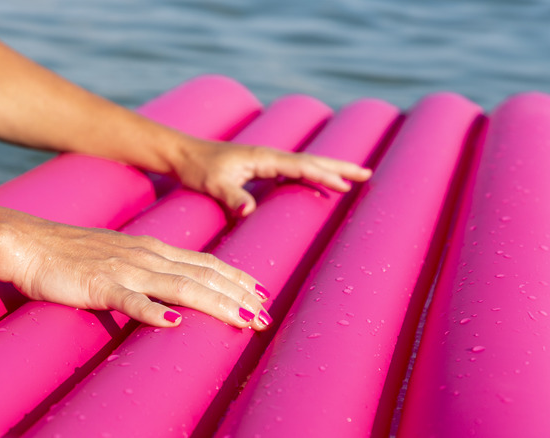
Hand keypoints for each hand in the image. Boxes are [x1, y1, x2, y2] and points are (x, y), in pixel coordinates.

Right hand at [8, 220, 271, 329]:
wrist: (32, 242)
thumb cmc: (75, 252)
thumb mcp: (122, 254)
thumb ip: (150, 268)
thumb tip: (175, 288)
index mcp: (153, 249)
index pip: (205, 263)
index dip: (236, 278)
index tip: (262, 292)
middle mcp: (146, 257)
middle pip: (202, 276)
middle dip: (238, 296)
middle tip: (266, 315)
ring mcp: (124, 270)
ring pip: (179, 287)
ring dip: (214, 303)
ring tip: (242, 318)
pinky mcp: (99, 286)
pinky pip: (129, 300)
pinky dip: (152, 311)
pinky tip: (173, 323)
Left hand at [173, 139, 372, 216]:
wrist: (182, 154)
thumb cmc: (197, 168)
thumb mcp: (213, 185)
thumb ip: (232, 197)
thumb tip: (249, 211)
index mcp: (263, 157)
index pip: (301, 165)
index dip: (325, 173)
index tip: (346, 183)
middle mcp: (268, 156)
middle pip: (311, 160)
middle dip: (339, 166)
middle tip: (366, 174)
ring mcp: (265, 160)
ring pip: (304, 164)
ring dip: (328, 169)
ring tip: (352, 178)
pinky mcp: (260, 167)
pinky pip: (293, 170)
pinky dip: (310, 174)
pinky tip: (317, 183)